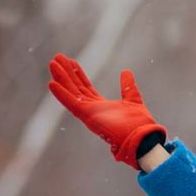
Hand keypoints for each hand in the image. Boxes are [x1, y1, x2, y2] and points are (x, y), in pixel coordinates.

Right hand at [47, 53, 166, 169]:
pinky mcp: (88, 116)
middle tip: (57, 57)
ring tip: (52, 63)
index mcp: (102, 107)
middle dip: (66, 73)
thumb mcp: (133, 99)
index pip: (86, 88)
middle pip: (76, 88)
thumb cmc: (139, 124)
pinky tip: (52, 83)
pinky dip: (62, 94)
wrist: (143, 138)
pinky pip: (72, 104)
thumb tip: (126, 71)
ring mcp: (89, 114)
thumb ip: (128, 86)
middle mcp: (93, 110)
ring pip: (71, 93)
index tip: (71, 61)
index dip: (78, 74)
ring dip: (61, 78)